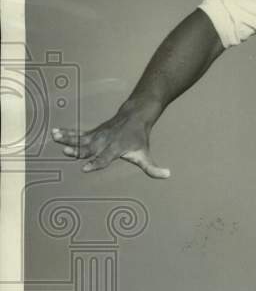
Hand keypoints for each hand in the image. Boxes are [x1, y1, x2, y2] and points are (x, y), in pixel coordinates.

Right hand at [51, 101, 169, 177]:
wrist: (135, 115)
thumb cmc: (139, 138)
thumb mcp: (146, 154)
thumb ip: (153, 168)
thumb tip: (167, 175)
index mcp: (116, 149)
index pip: (105, 158)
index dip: (96, 163)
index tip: (86, 168)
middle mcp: (104, 141)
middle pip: (89, 147)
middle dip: (78, 150)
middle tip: (66, 151)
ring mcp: (97, 136)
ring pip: (80, 138)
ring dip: (67, 138)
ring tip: (54, 136)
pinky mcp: (92, 132)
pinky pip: (77, 133)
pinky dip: (66, 132)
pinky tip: (54, 132)